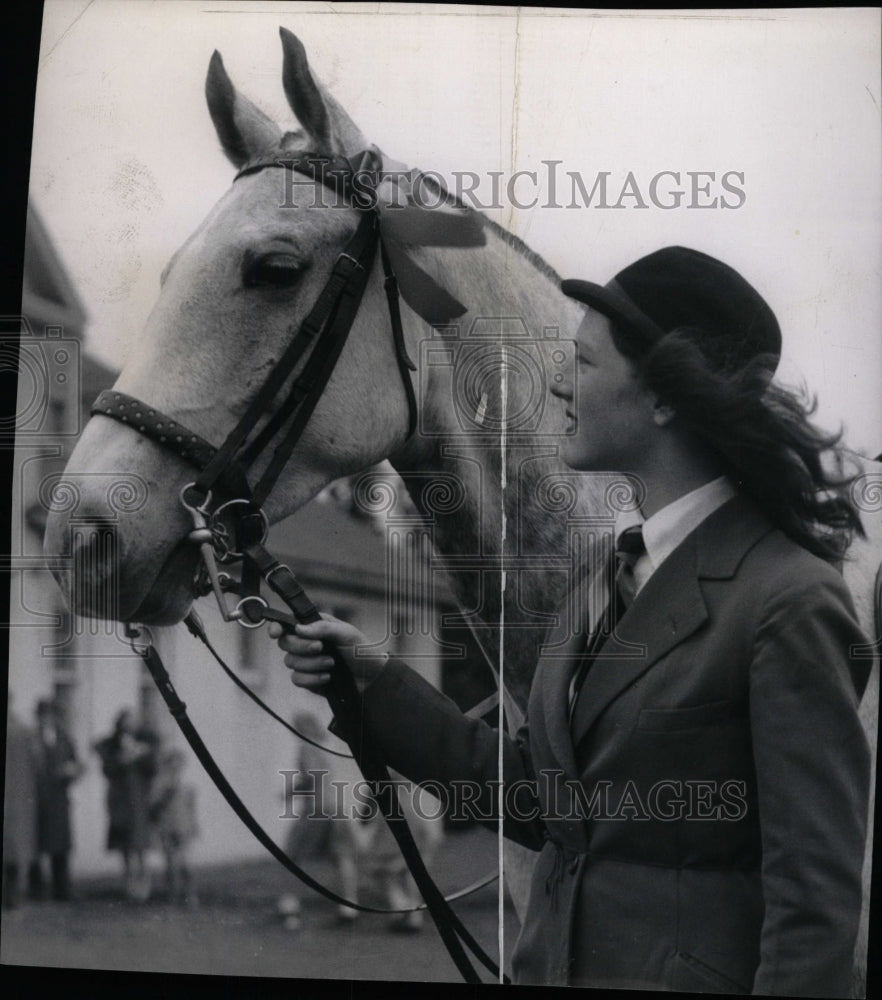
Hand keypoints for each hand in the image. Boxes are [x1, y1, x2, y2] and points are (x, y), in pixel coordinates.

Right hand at [268, 613, 387, 692]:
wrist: (371, 678)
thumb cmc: (361, 650)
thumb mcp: (346, 633)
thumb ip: (322, 628)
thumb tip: (298, 628)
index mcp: (314, 627)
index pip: (288, 624)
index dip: (277, 627)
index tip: (276, 633)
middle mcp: (307, 642)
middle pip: (285, 643)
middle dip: (301, 646)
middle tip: (320, 647)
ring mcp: (306, 662)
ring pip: (290, 662)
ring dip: (312, 664)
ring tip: (332, 663)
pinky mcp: (308, 679)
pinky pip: (297, 679)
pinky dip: (312, 679)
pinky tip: (327, 678)